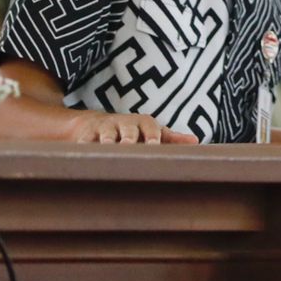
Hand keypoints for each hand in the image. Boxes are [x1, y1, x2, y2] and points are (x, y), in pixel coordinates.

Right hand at [71, 111, 197, 144]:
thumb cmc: (133, 132)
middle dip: (129, 139)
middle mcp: (124, 124)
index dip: (152, 136)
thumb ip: (172, 138)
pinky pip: (84, 142)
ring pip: (106, 135)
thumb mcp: (152, 133)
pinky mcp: (86, 136)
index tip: (154, 145)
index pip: (150, 128)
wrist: (97, 124)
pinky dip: (84, 148)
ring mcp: (104, 129)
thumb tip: (196, 141)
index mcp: (143, 123)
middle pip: (128, 131)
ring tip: (107, 149)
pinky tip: (84, 157)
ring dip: (107, 142)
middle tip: (128, 147)